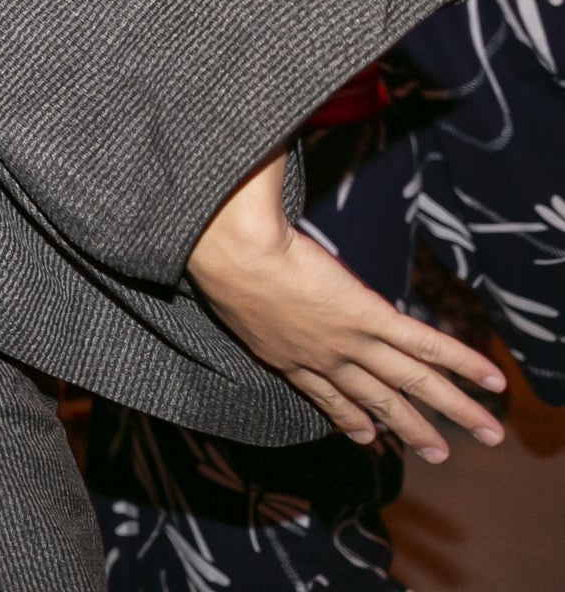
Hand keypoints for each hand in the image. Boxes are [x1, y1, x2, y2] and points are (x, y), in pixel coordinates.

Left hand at [191, 180, 504, 461]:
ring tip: (487, 432)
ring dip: (453, 409)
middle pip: (376, 399)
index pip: (323, 393)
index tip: (365, 436)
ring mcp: (349, 341)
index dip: (347, 416)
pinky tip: (491, 379)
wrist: (233, 255)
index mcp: (282, 353)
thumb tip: (246, 281)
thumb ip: (246, 300)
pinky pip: (424, 344)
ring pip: (412, 382)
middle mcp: (322, 357)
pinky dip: (461, 362)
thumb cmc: (218, 258)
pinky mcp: (369, 317)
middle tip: (438, 455)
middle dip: (410, 428)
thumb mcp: (227, 291)